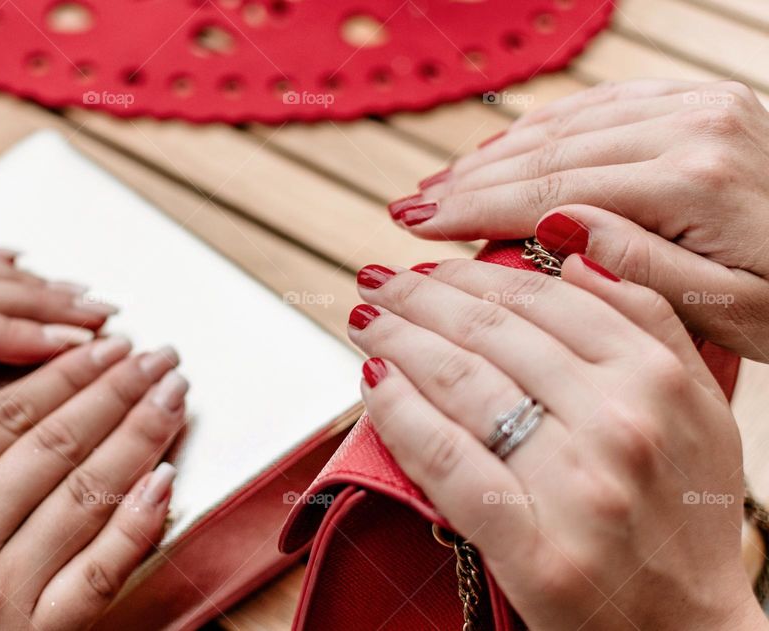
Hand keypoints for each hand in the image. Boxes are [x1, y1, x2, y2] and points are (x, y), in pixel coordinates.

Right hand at [0, 338, 187, 629]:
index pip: (13, 413)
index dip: (72, 372)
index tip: (109, 346)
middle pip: (61, 442)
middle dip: (121, 390)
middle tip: (159, 357)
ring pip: (89, 494)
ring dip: (142, 437)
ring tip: (173, 399)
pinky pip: (100, 571)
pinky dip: (139, 522)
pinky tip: (166, 479)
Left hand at [347, 257, 766, 629]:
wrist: (686, 628)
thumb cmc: (685, 516)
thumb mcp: (700, 407)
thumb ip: (649, 320)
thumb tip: (576, 256)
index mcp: (655, 378)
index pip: (542, 298)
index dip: (471, 272)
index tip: (430, 265)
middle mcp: (616, 423)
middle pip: (489, 331)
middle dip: (418, 296)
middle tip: (378, 281)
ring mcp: (572, 485)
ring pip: (458, 383)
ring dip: (397, 341)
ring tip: (366, 323)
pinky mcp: (529, 546)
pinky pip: (442, 458)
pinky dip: (397, 412)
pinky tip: (371, 382)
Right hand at [394, 79, 768, 359]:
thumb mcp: (733, 313)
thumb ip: (640, 270)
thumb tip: (554, 228)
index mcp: (693, 180)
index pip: (551, 192)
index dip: (473, 209)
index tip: (416, 225)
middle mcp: (691, 126)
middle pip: (549, 151)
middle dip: (469, 181)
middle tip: (409, 207)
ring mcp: (698, 105)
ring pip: (568, 123)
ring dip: (497, 153)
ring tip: (443, 183)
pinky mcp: (702, 102)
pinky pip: (604, 105)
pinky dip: (547, 128)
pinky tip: (508, 148)